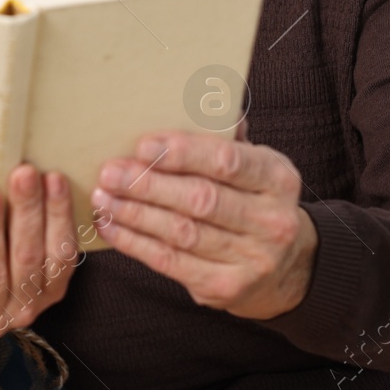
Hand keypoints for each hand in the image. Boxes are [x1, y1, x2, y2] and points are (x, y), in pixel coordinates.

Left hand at [0, 163, 77, 339]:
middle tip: (23, 174)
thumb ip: (25, 218)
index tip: (53, 177)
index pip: (61, 251)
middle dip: (27, 212)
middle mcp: (25, 308)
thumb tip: (36, 167)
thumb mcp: (10, 239)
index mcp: (49, 288)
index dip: (59, 214)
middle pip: (28, 257)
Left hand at [90, 129, 317, 320]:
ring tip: (103, 196)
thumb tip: (191, 101)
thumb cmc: (255, 200)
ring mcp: (251, 259)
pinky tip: (109, 225)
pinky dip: (134, 242)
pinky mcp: (224, 287)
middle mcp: (272, 221)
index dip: (184, 153)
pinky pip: (170, 261)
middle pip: (200, 200)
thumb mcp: (256, 164)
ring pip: (181, 232)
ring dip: (134, 213)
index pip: (228, 162)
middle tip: (111, 171)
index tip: (144, 145)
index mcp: (278, 179)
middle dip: (149, 184)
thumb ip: (227, 137)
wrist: (285, 268)